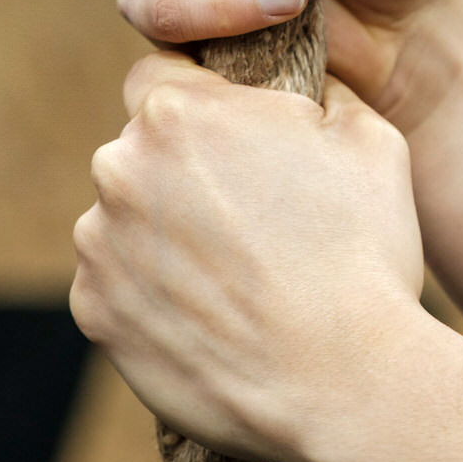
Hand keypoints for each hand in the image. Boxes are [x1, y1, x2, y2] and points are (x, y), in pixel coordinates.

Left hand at [70, 51, 424, 461]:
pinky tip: (213, 321)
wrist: (344, 382)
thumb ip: (319, 94)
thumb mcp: (369, 138)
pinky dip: (153, 299)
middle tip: (249, 222)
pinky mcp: (93, 313)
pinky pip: (117, 289)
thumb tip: (305, 84)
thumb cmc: (365, 254)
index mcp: (178, 111)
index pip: (161, 78)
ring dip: (165, 239)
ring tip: (236, 283)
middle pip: (141, 153)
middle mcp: (119, 168)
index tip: (234, 143)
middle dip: (183, 175)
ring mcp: (98, 245)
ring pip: (126, 223)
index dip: (201, 107)